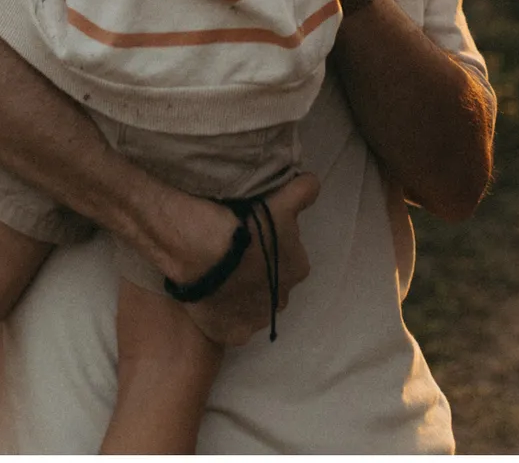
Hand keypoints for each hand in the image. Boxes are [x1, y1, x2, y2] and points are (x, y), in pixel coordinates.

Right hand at [164, 176, 319, 345]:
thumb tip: (313, 182)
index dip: (271, 248)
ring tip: (221, 276)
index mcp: (297, 269)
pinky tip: (213, 299)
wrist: (205, 251)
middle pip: (272, 285)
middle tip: (237, 257)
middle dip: (259, 275)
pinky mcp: (233, 335)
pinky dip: (224, 316)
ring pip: (252, 307)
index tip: (254, 238)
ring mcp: (257, 320)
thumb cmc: (246, 224)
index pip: (288, 259)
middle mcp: (282, 300)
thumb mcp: (281, 200)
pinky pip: (232, 327)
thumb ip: (304, 192)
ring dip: (241, 295)